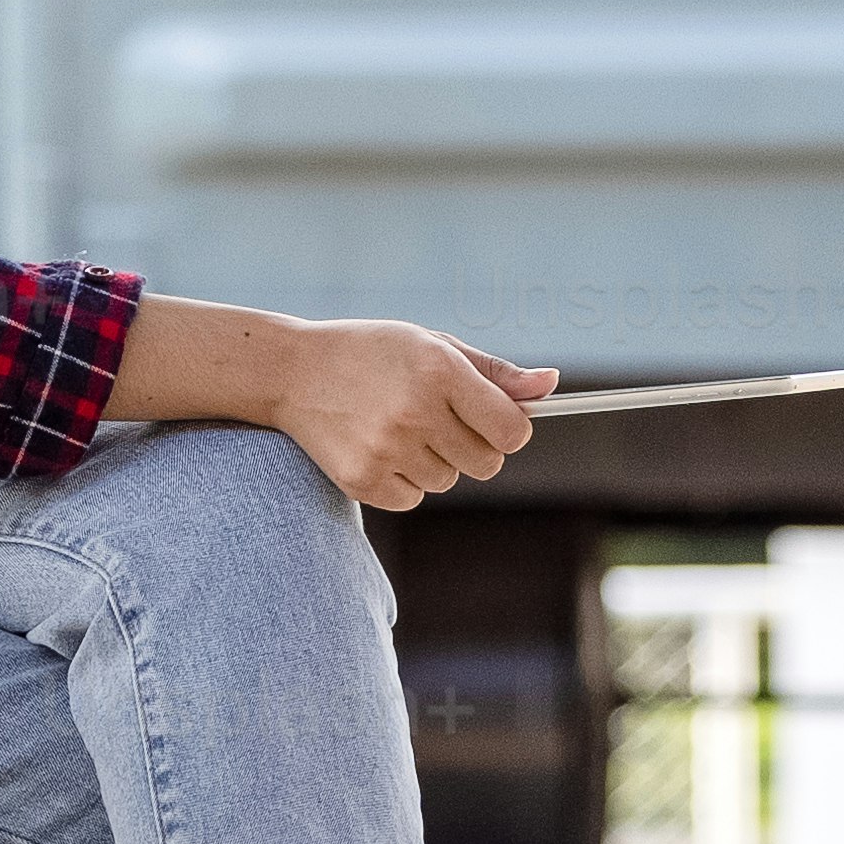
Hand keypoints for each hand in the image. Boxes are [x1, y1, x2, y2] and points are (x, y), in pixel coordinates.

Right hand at [123, 296, 558, 512]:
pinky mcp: (362, 481)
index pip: (512, 430)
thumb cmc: (374, 353)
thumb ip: (494, 372)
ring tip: (400, 426)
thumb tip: (551, 385)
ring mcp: (387, 450)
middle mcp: (416, 413)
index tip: (497, 421)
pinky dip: (405, 481)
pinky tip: (379, 446)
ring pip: (449, 481)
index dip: (512, 430)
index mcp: (440, 372)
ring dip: (436, 461)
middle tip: (442, 420)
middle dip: (476, 447)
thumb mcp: (433, 345)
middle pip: (487, 464)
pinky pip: (414, 499)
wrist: (292, 371)